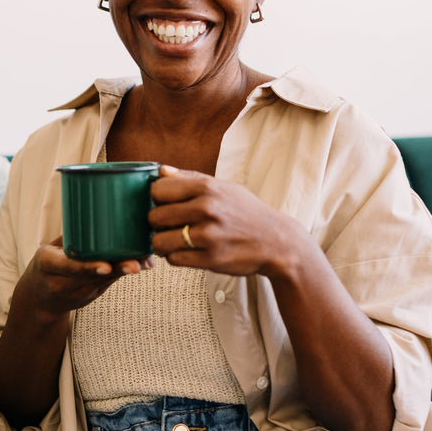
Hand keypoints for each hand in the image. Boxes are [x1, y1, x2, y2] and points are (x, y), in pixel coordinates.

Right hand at [17, 238, 153, 319]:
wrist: (39, 301)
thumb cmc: (46, 265)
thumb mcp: (50, 249)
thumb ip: (72, 235)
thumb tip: (99, 208)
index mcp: (47, 266)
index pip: (68, 267)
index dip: (88, 267)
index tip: (105, 266)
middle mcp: (62, 282)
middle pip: (94, 276)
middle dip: (117, 269)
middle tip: (136, 265)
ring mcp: (79, 292)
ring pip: (107, 280)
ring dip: (127, 269)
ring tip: (146, 260)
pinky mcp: (93, 295)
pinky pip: (111, 281)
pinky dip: (126, 271)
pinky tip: (144, 263)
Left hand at [148, 165, 307, 277]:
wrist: (276, 241)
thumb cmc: (247, 212)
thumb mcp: (224, 188)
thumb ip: (190, 178)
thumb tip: (161, 171)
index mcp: (207, 188)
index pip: (158, 190)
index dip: (156, 198)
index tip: (163, 204)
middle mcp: (206, 209)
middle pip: (155, 217)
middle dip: (156, 223)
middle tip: (167, 225)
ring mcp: (208, 236)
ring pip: (160, 241)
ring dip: (162, 243)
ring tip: (173, 240)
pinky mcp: (210, 259)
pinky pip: (174, 259)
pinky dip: (175, 257)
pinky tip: (185, 251)